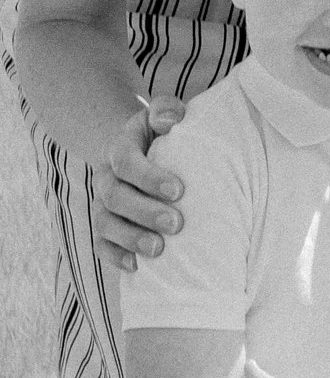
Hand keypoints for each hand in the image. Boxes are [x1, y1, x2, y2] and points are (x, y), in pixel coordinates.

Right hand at [93, 99, 187, 271]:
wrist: (139, 147)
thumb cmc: (161, 133)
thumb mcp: (162, 115)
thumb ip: (166, 110)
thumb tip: (168, 120)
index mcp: (120, 149)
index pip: (126, 162)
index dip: (149, 177)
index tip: (179, 191)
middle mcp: (106, 178)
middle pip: (116, 197)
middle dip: (145, 212)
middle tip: (177, 224)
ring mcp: (102, 203)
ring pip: (106, 224)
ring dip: (131, 238)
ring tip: (159, 250)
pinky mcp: (104, 225)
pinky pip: (101, 244)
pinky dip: (116, 256)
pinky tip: (137, 267)